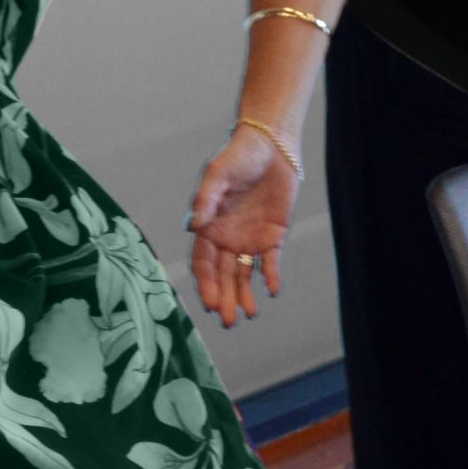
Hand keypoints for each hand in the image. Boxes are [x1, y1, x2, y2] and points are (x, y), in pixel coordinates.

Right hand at [187, 125, 297, 327]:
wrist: (270, 147)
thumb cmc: (237, 156)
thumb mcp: (217, 174)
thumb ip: (206, 199)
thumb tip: (194, 225)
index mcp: (208, 225)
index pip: (204, 262)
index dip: (206, 283)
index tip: (209, 302)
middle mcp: (226, 237)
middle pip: (223, 274)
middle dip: (224, 298)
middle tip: (227, 321)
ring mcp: (249, 238)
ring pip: (244, 274)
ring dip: (245, 295)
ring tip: (250, 315)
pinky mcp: (273, 235)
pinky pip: (271, 261)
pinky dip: (271, 276)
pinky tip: (272, 291)